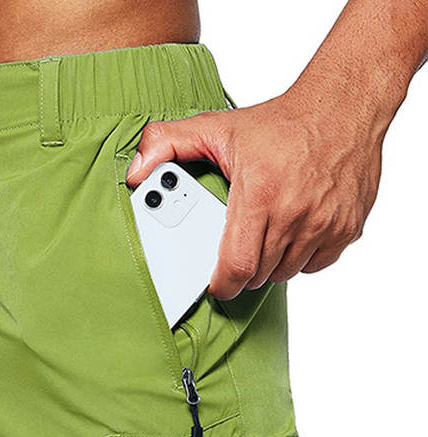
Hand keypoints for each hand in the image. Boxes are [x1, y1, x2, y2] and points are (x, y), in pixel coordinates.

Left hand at [126, 82, 384, 299]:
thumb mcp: (216, 127)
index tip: (214, 285)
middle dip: (243, 271)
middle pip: (260, 274)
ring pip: (287, 273)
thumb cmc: (282, 122)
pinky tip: (292, 234)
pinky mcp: (348, 227)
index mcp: (260, 194)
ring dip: (270, 265)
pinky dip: (302, 258)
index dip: (221, 285)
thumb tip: (137, 172)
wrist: (345, 104)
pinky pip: (316, 264)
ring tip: (263, 237)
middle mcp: (295, 212)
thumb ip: (167, 145)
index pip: (237, 267)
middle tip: (236, 252)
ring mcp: (325, 222)